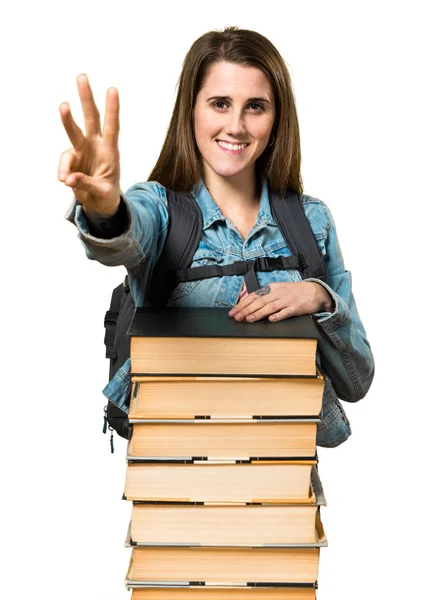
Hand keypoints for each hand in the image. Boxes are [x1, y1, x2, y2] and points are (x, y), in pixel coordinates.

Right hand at [58, 74, 120, 216]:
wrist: (98, 203)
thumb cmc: (106, 195)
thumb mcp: (102, 192)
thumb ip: (86, 184)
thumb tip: (68, 178)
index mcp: (111, 151)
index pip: (113, 127)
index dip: (112, 110)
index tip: (113, 90)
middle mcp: (96, 145)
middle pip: (91, 118)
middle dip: (87, 98)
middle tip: (82, 77)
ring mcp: (83, 150)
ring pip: (73, 130)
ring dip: (67, 117)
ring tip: (64, 105)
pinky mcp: (72, 158)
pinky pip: (65, 160)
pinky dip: (63, 169)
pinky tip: (64, 180)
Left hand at [228, 281, 333, 321]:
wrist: (315, 291)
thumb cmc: (295, 292)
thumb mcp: (279, 290)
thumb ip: (266, 296)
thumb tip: (249, 303)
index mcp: (272, 288)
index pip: (254, 296)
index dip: (242, 304)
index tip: (233, 311)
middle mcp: (278, 293)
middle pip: (259, 301)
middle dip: (246, 310)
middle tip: (237, 317)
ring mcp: (287, 300)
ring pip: (270, 307)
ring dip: (258, 313)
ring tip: (249, 319)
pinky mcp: (296, 307)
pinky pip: (285, 312)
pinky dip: (278, 316)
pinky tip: (271, 319)